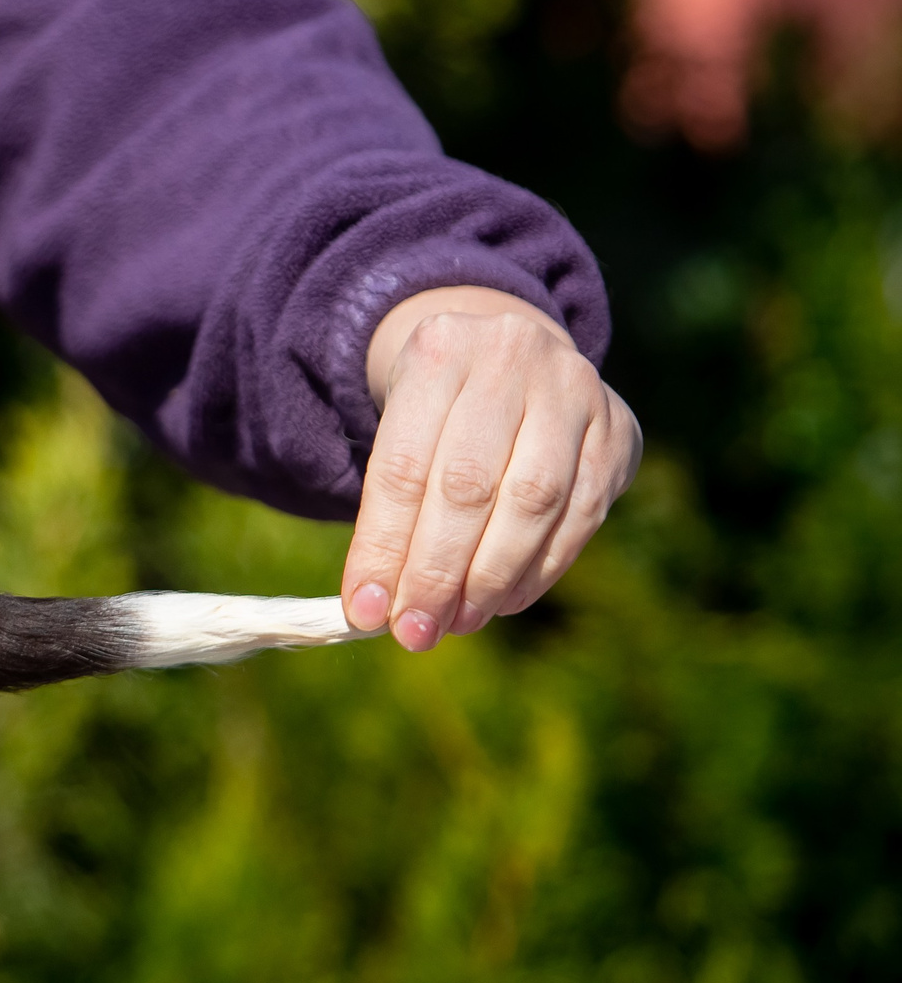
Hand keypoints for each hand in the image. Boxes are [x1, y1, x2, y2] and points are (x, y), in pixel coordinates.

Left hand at [342, 286, 640, 651]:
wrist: (507, 353)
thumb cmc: (436, 412)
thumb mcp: (398, 433)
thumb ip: (386, 513)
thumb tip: (372, 609)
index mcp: (438, 352)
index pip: (403, 467)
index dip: (384, 547)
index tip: (365, 611)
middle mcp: (511, 359)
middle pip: (468, 485)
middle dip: (437, 572)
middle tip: (415, 631)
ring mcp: (574, 390)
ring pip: (533, 501)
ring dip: (491, 577)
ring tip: (458, 622)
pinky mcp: (617, 430)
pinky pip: (581, 513)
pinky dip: (540, 567)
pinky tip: (506, 600)